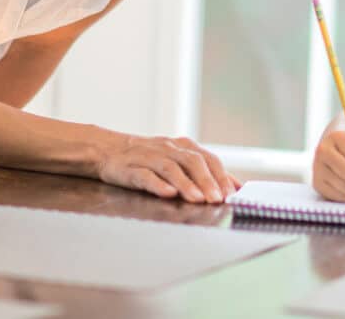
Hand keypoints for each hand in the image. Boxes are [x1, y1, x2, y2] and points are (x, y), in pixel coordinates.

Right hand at [96, 133, 238, 202]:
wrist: (107, 150)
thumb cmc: (148, 159)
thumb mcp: (177, 159)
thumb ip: (205, 171)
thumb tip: (237, 186)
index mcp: (181, 146)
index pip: (206, 158)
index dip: (220, 175)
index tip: (232, 194)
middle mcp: (167, 148)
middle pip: (191, 161)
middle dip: (206, 181)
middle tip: (217, 199)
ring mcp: (148, 157)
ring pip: (170, 168)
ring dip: (186, 184)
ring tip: (197, 200)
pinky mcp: (129, 168)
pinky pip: (145, 175)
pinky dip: (158, 184)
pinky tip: (168, 194)